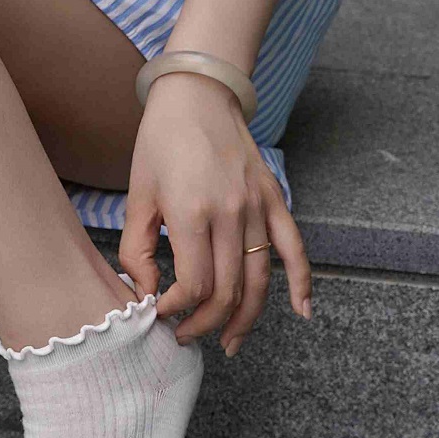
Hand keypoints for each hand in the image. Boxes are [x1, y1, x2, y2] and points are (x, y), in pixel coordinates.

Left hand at [116, 73, 311, 354]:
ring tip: (227, 343)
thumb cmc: (159, 143)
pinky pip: (294, 249)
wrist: (198, 94)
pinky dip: (302, 283)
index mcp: (192, 213)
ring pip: (260, 280)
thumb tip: (147, 292)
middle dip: (205, 323)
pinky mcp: (274, 199)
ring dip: (246, 319)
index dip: (177, 310)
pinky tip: (302, 312)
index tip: (160, 314)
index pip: (194, 285)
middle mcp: (231, 214)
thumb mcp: (136, 195)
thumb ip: (136, 249)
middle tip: (186, 336)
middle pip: (228, 291)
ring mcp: (257, 208)